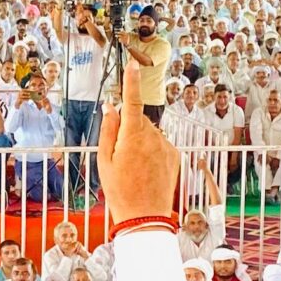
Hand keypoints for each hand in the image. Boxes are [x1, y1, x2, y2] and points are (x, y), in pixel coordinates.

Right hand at [95, 60, 179, 223]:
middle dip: (129, 129)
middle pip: (138, 121)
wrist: (145, 217)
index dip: (131, 81)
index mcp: (132, 136)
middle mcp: (153, 137)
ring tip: (134, 168)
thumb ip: (108, 130)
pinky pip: (160, 145)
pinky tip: (147, 171)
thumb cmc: (120, 191)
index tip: (133, 64)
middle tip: (120, 155)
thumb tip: (110, 107)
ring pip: (149, 133)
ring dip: (141, 142)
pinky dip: (152, 152)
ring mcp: (166, 146)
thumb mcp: (105, 161)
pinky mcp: (175, 155)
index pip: (131, 102)